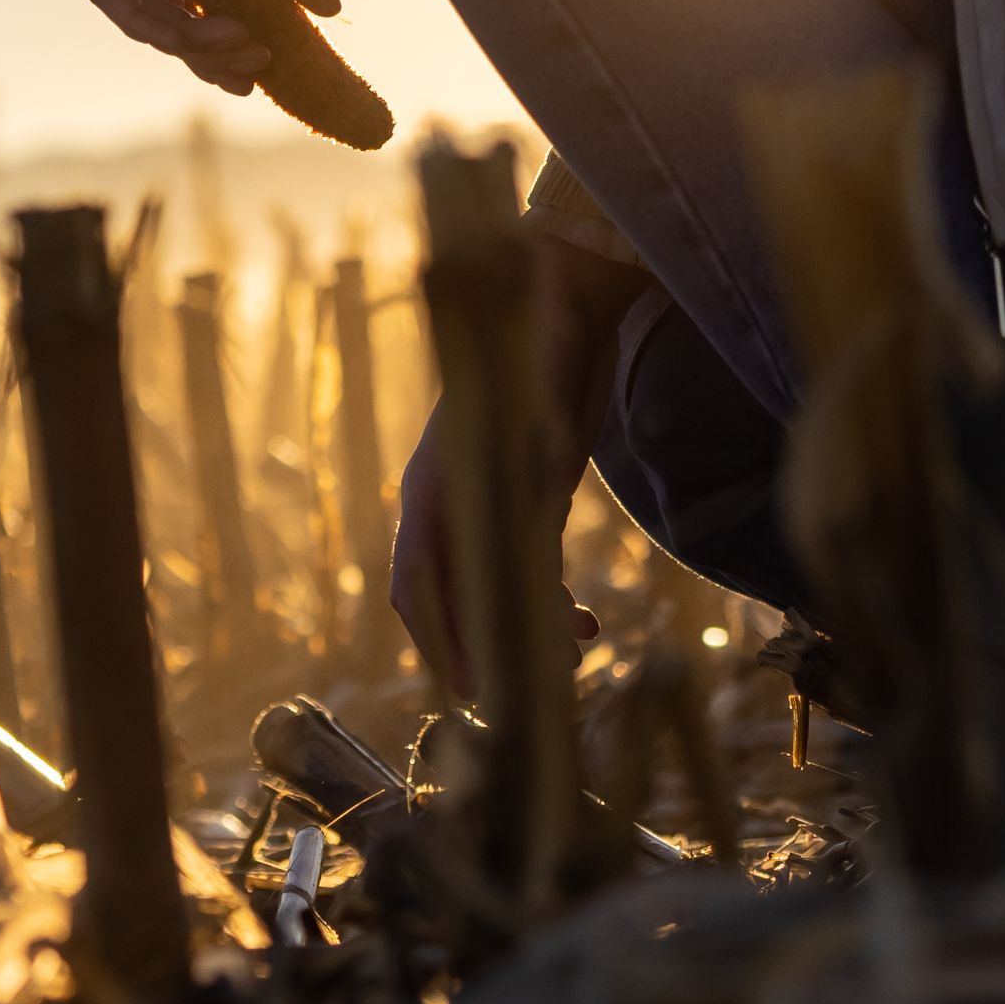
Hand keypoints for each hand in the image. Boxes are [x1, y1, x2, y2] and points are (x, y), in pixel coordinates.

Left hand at [79, 0, 333, 96]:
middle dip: (204, 51)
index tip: (262, 67)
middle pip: (162, 10)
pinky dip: (151, 17)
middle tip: (250, 73)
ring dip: (187, 40)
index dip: (219, 38)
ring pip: (138, 8)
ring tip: (244, 47)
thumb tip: (327, 13)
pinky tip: (200, 26)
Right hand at [389, 252, 635, 703]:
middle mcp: (447, 501)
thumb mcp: (539, 388)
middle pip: (440, 601)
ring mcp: (480, 505)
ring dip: (518, 635)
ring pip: (482, 594)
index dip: (441, 638)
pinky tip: (586, 623)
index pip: (418, 581)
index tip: (476, 685)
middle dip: (476, 655)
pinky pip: (518, 572)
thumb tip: (545, 470)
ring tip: (573, 659)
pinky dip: (544, 605)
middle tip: (520, 704)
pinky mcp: (517, 502)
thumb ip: (535, 433)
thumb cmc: (543, 336)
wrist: (563, 299)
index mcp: (435, 483)